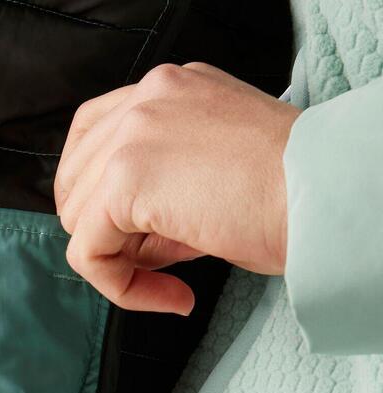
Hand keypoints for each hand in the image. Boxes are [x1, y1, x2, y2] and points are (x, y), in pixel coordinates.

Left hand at [54, 63, 299, 314]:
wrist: (325, 197)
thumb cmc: (290, 193)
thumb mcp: (212, 173)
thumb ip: (158, 189)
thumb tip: (118, 239)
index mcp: (168, 89)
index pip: (94, 138)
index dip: (101, 199)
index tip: (138, 237)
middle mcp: (146, 98)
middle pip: (75, 181)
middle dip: (108, 232)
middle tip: (161, 262)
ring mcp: (132, 133)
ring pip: (76, 219)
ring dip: (117, 260)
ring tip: (172, 274)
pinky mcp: (124, 179)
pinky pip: (87, 254)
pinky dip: (120, 287)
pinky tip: (171, 295)